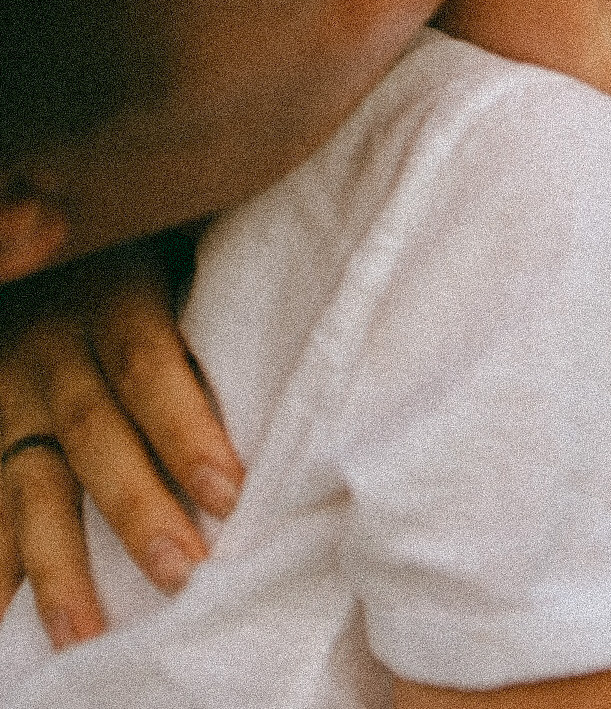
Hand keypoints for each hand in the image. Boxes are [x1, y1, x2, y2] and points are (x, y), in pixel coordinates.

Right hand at [0, 232, 243, 647]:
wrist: (48, 229)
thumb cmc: (148, 238)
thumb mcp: (176, 231)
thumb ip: (220, 261)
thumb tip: (323, 267)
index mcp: (110, 291)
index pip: (146, 364)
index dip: (184, 430)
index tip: (229, 491)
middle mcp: (53, 345)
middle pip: (93, 433)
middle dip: (136, 509)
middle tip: (184, 575)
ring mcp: (13, 395)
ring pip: (30, 484)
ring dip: (56, 565)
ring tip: (87, 636)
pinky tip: (9, 622)